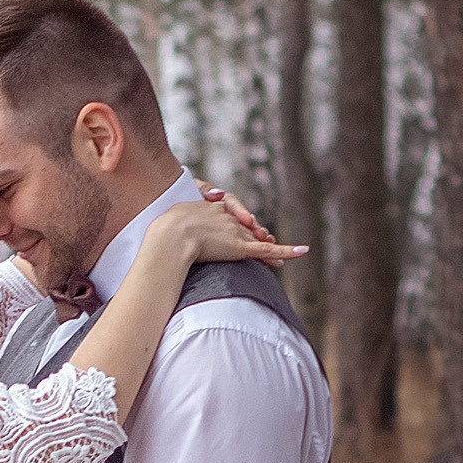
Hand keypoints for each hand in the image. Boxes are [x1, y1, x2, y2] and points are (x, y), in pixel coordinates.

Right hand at [145, 192, 307, 269]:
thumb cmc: (161, 234)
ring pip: (257, 241)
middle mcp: (225, 218)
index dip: (236, 224)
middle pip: (245, 228)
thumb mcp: (167, 226)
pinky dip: (286, 251)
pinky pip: (267, 250)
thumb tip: (160, 246)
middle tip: (265, 240)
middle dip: (256, 236)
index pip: (228, 215)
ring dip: (271, 248)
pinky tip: (302, 251)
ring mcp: (234, 232)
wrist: (169, 237)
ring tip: (285, 253)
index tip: (241, 228)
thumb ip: (170, 233)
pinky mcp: (242, 247)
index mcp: (209, 209)